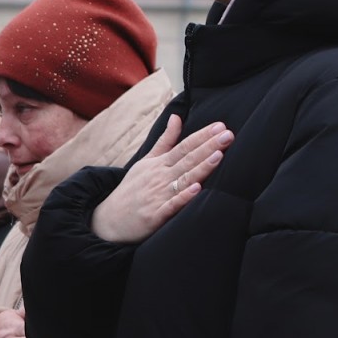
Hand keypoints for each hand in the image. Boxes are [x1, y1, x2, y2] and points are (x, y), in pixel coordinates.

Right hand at [92, 117, 232, 244]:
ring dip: (200, 168)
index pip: (184, 146)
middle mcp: (160, 177)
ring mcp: (158, 196)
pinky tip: (197, 189)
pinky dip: (183, 197)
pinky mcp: (155, 215)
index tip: (221, 126)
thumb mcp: (146, 161)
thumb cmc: (131, 189)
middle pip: (188, 159)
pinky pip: (172, 205)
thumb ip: (165, 140)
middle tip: (228, 135)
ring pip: (183, 180)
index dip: (203, 136)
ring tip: (218, 155)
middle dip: (208, 147)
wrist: (109, 220)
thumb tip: (176, 117)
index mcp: (159, 164)